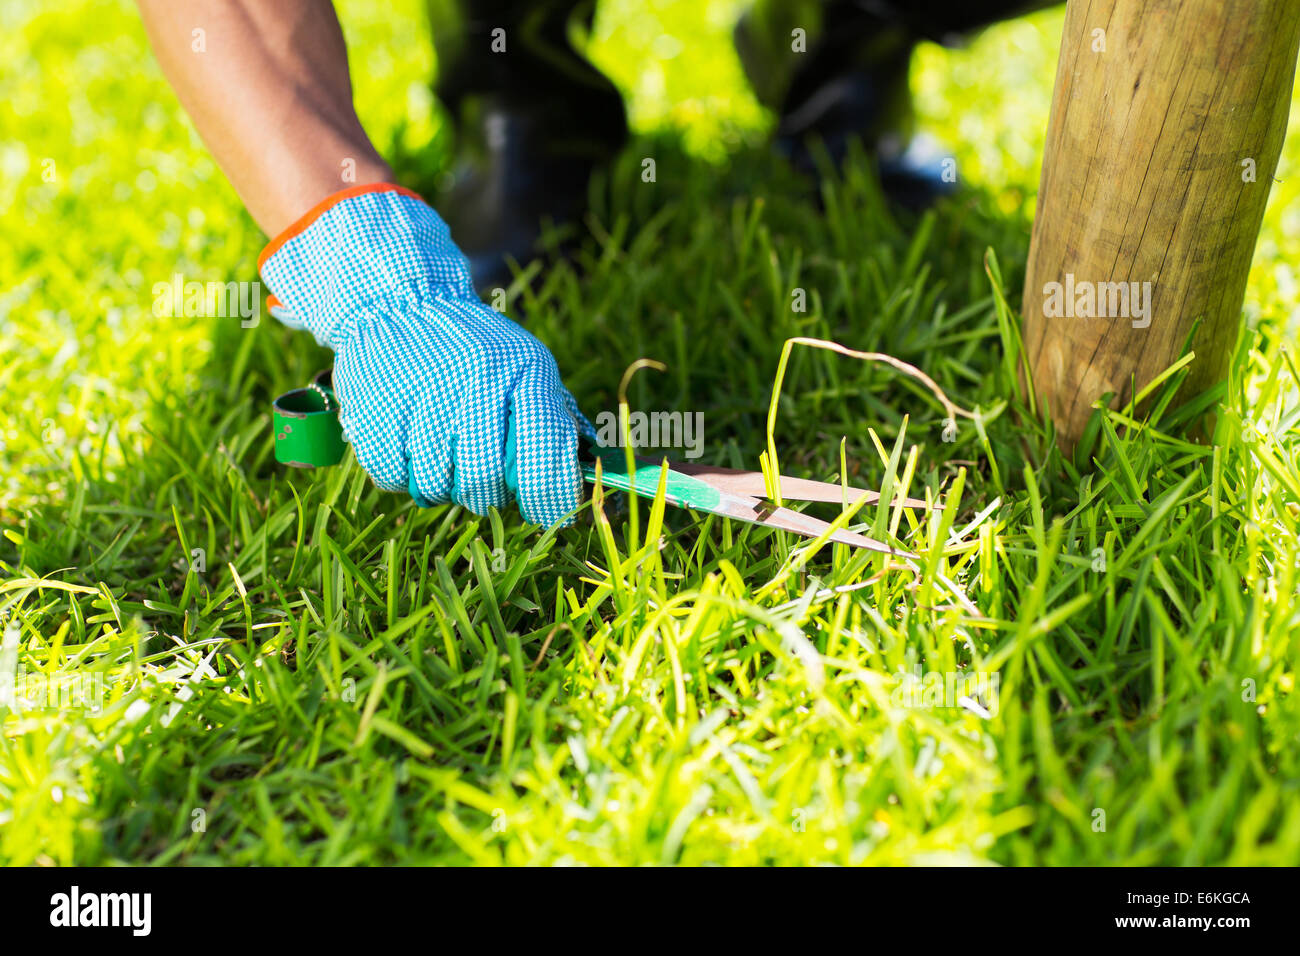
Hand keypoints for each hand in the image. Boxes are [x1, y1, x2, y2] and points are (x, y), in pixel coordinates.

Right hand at [260, 184, 588, 525]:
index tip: (544, 510)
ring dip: (442, 485)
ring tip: (442, 454)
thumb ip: (556, 419)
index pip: (545, 458)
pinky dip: (402, 475)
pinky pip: (393, 478)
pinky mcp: (374, 410)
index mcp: (523, 373)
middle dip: (488, 494)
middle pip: (485, 481)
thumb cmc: (475, 349)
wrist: (399, 302)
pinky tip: (409, 445)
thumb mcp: (527, 366)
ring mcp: (420, 397)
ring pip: (436, 486)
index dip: (549, 499)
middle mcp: (474, 382)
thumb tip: (590, 472)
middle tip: (482, 481)